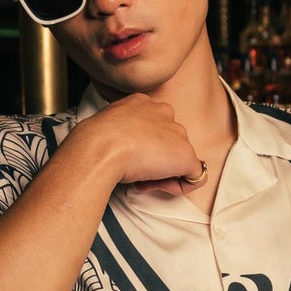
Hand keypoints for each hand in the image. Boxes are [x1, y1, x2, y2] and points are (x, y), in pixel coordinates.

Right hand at [77, 94, 203, 195]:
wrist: (103, 146)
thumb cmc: (96, 141)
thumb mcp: (106, 128)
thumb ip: (119, 133)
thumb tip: (124, 148)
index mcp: (142, 103)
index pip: (152, 126)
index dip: (141, 147)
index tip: (126, 157)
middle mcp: (163, 112)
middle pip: (167, 142)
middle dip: (154, 160)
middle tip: (135, 172)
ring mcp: (177, 133)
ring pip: (178, 158)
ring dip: (162, 173)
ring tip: (141, 179)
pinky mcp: (186, 155)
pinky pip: (194, 176)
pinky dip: (179, 186)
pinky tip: (158, 186)